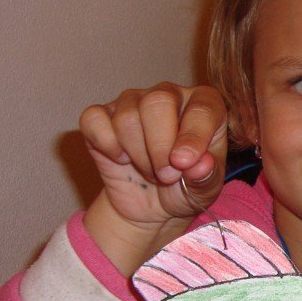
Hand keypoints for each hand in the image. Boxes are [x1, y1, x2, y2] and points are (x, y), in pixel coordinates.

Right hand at [79, 83, 228, 271]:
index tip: (184, 163)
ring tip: (150, 171)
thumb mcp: (204, 190)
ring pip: (127, 117)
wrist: (153, 205)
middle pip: (158, 102)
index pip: (201, 108)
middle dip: (159, 147)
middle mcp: (169, 94)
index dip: (193, 136)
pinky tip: (122, 159)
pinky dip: (107, 146)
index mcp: (205, 104)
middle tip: (167, 176)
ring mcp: (132, 101)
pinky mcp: (101, 115)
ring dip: (138, 155)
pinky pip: (94, 121)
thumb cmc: (186, 187)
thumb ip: (207, 176)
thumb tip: (201, 164)